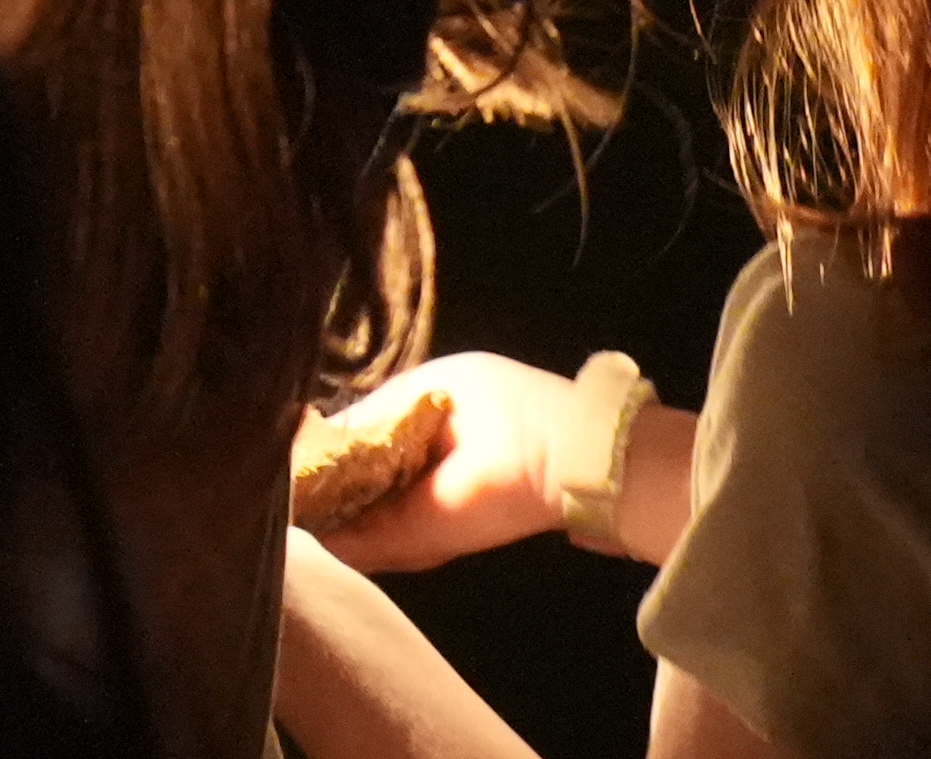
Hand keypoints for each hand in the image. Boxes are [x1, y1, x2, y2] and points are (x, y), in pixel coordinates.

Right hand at [293, 352, 615, 574]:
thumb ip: (387, 530)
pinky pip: (450, 477)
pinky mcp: (507, 450)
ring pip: (417, 467)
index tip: (309, 505)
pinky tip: (434, 537)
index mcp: (431, 384)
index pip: (358, 423)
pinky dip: (435, 506)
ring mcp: (483, 420)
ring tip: (391, 541)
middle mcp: (452, 392)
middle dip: (369, 492)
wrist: (621, 473)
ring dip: (403, 504)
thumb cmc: (527, 474)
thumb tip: (328, 545)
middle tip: (349, 533)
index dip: (331, 465)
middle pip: (385, 447)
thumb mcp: (450, 508)